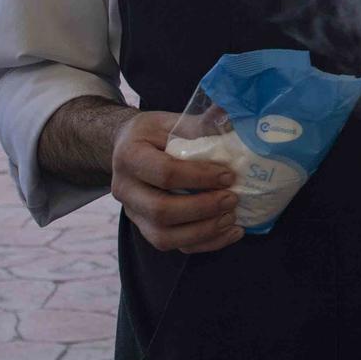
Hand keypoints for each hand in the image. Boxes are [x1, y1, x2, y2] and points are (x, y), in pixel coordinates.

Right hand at [110, 110, 244, 253]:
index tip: (229, 175)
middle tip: (232, 199)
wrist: (129, 149)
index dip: (200, 177)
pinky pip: (173, 245)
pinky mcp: (145, 228)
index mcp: (130, 156)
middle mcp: (124, 189)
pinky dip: (204, 243)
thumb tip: (236, 114)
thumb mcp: (172, 121)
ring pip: (164, 236)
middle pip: (161, 211)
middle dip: (203, 208)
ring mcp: (133, 213)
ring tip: (232, 218)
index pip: (165, 173)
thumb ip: (201, 124)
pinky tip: (230, 232)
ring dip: (204, 231)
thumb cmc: (155, 134)